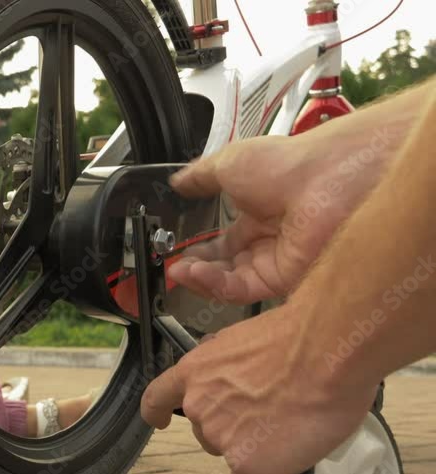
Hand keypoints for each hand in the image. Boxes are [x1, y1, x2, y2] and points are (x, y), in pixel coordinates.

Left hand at [140, 304, 377, 473]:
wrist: (327, 350)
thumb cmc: (301, 337)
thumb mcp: (249, 341)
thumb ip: (233, 366)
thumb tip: (244, 380)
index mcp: (197, 370)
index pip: (160, 396)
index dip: (158, 412)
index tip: (160, 421)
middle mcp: (200, 404)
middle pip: (208, 433)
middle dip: (234, 431)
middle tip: (272, 420)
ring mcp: (220, 436)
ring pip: (233, 458)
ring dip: (255, 454)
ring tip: (292, 434)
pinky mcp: (246, 465)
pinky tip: (289, 471)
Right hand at [168, 134, 378, 304]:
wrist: (323, 178)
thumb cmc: (287, 164)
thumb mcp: (229, 163)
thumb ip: (199, 177)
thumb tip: (177, 181)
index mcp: (259, 213)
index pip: (223, 243)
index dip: (198, 248)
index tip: (175, 249)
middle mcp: (268, 239)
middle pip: (224, 266)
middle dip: (196, 267)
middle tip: (173, 264)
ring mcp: (275, 261)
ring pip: (229, 281)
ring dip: (201, 277)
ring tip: (179, 270)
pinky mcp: (282, 279)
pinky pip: (240, 289)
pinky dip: (214, 284)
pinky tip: (195, 272)